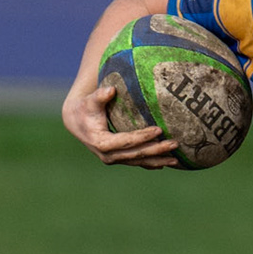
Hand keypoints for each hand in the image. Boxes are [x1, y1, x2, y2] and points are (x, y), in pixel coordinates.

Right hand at [61, 82, 177, 167]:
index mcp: (101, 142)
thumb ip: (100, 96)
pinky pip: (137, 162)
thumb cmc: (85, 108)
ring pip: (138, 161)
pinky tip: (166, 163)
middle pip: (136, 154)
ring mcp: (113, 159)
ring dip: (157, 160)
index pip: (126, 141)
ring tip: (176, 159)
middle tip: (174, 144)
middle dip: (156, 150)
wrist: (76, 122)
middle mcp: (107, 155)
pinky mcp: (118, 159)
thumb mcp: (90, 101)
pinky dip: (151, 163)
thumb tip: (110, 90)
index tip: (159, 130)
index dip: (143, 137)